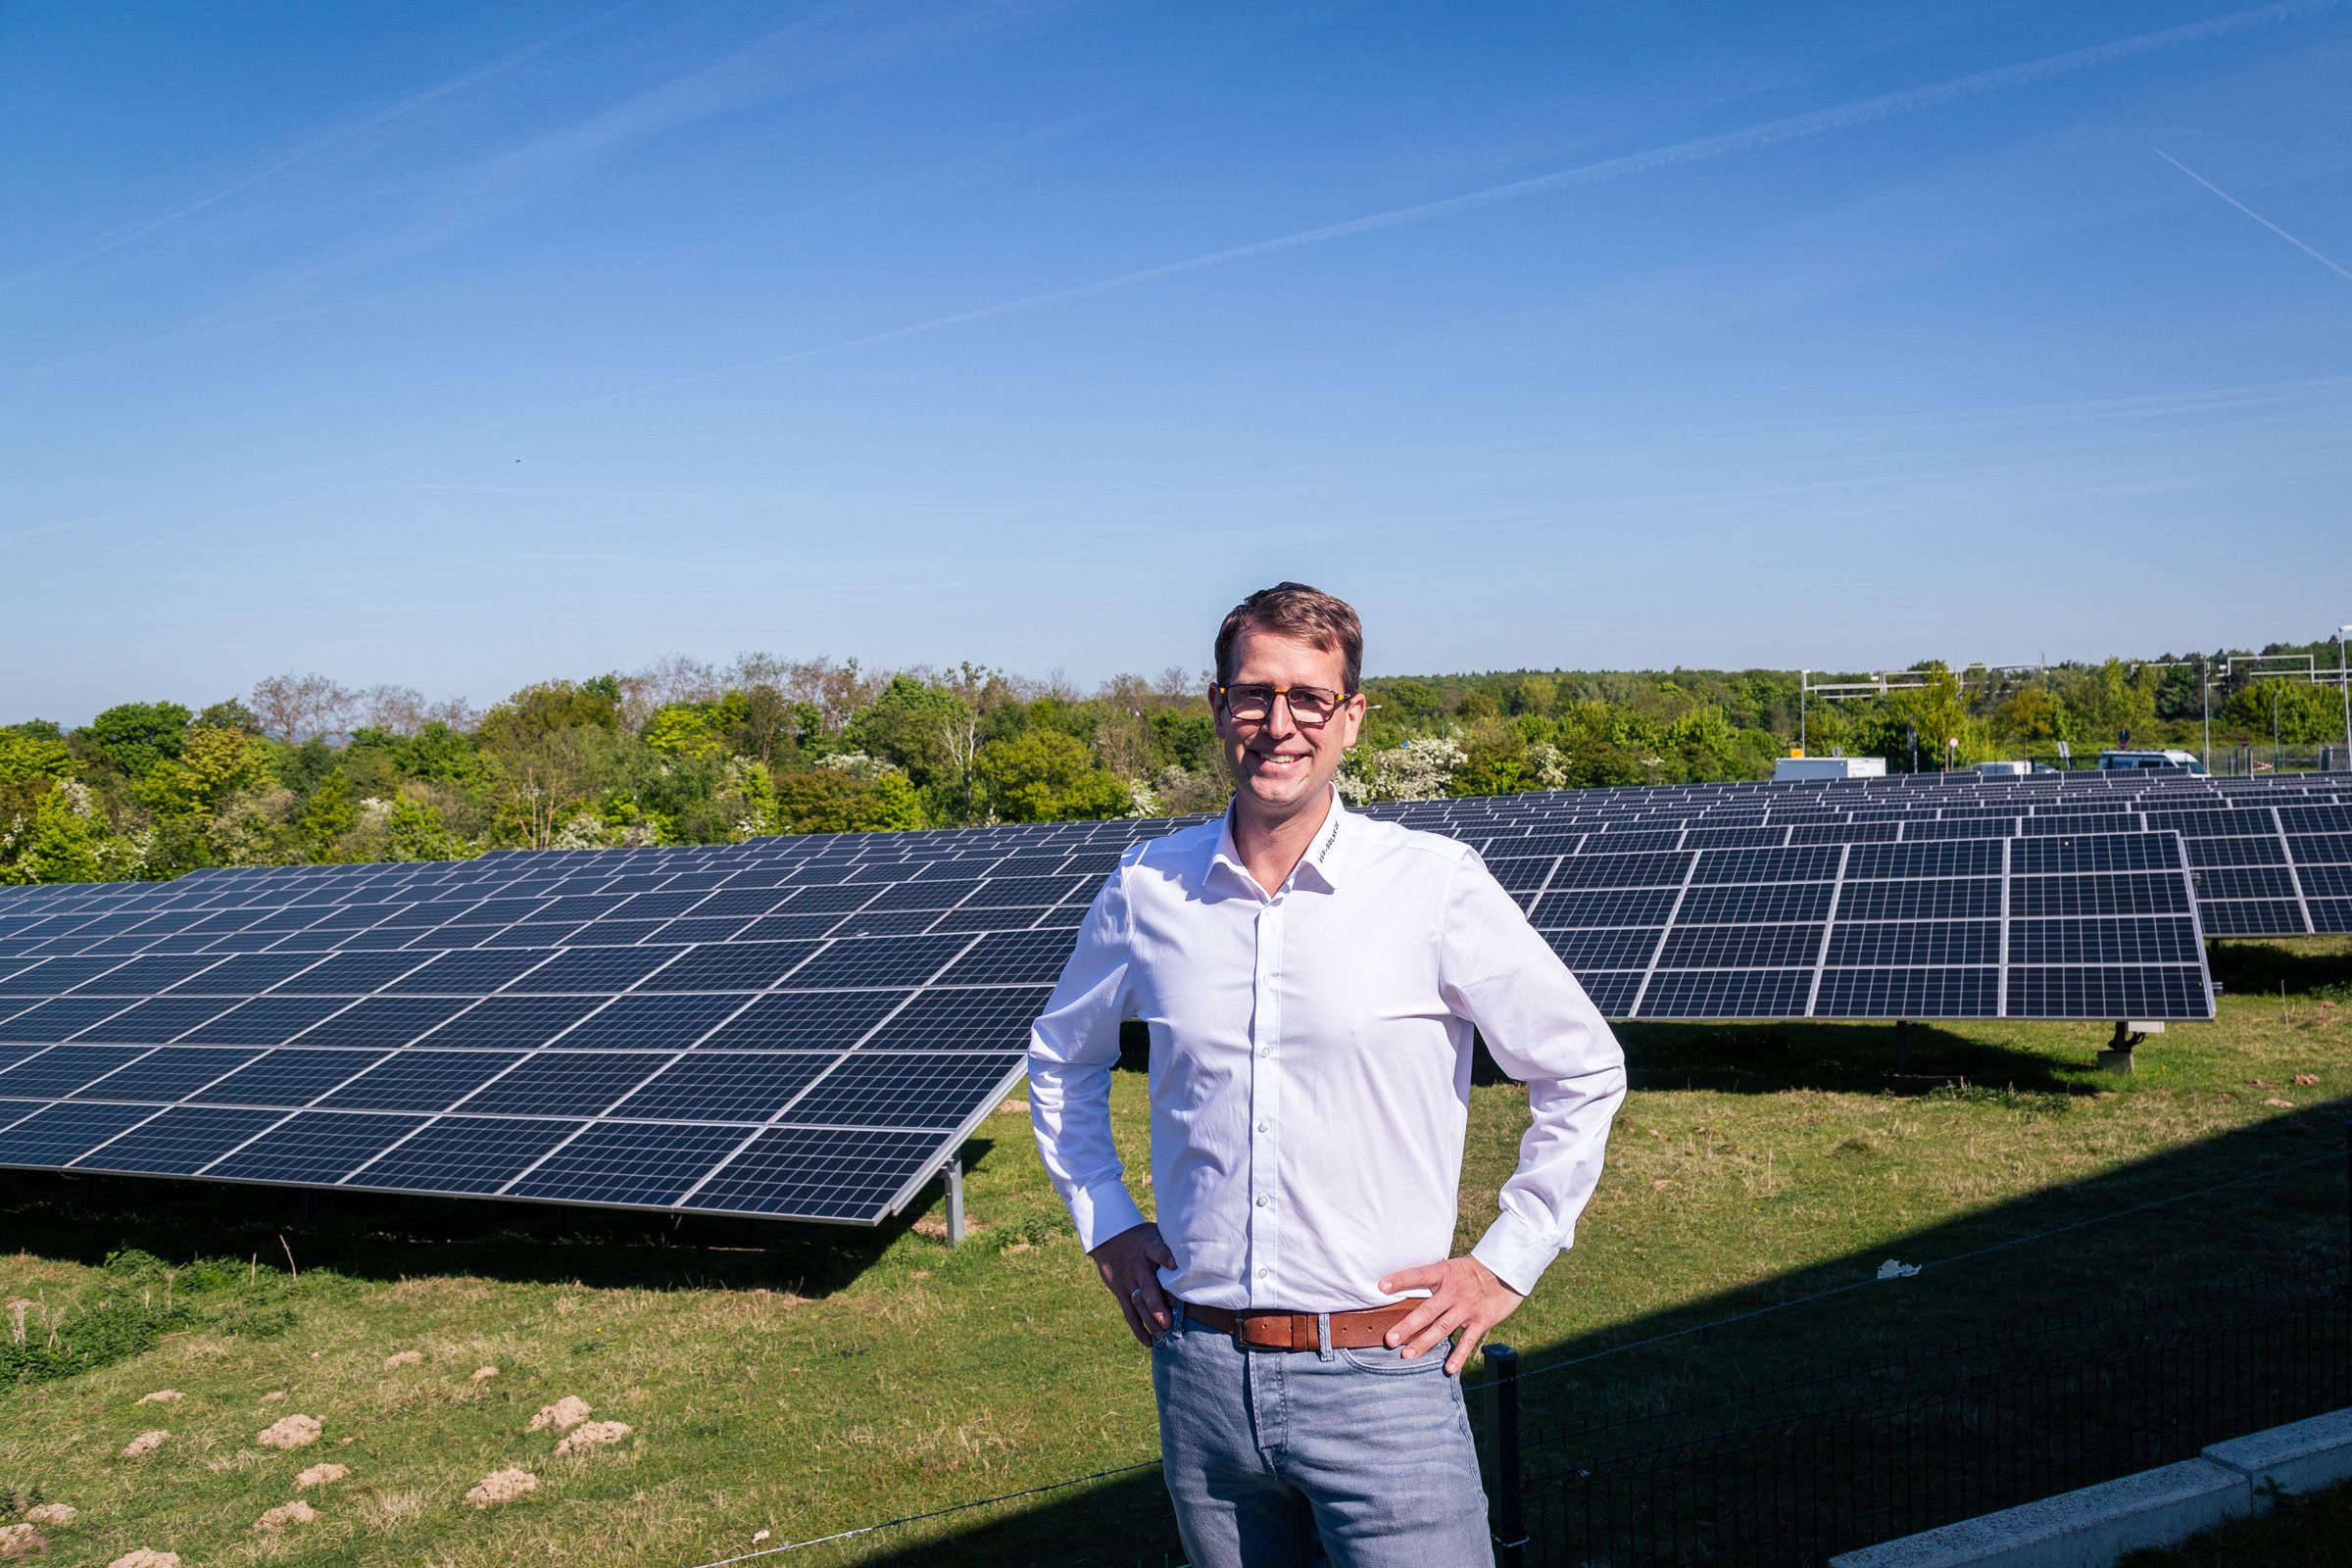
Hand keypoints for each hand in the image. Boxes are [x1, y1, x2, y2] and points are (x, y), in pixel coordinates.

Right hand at [1090, 1221, 1176, 1346]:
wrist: (1109, 1239)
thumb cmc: (1142, 1238)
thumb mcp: (1155, 1233)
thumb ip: (1171, 1244)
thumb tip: (1200, 1248)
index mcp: (1148, 1248)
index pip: (1156, 1251)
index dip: (1165, 1257)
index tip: (1175, 1265)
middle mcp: (1138, 1267)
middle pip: (1147, 1287)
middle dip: (1156, 1305)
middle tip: (1167, 1322)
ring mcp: (1128, 1282)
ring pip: (1139, 1304)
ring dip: (1150, 1322)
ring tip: (1163, 1337)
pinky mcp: (1121, 1292)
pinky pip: (1129, 1313)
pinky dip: (1138, 1328)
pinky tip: (1149, 1342)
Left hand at [1377, 1255, 1524, 1375]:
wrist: (1506, 1270)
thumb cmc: (1472, 1271)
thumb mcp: (1451, 1267)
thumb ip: (1433, 1281)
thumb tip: (1405, 1293)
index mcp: (1444, 1273)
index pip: (1419, 1275)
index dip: (1400, 1280)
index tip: (1382, 1287)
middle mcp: (1453, 1292)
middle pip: (1427, 1310)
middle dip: (1407, 1326)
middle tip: (1389, 1339)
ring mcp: (1467, 1308)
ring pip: (1442, 1328)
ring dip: (1424, 1343)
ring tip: (1407, 1355)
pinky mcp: (1481, 1321)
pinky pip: (1467, 1341)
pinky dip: (1458, 1355)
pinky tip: (1448, 1368)